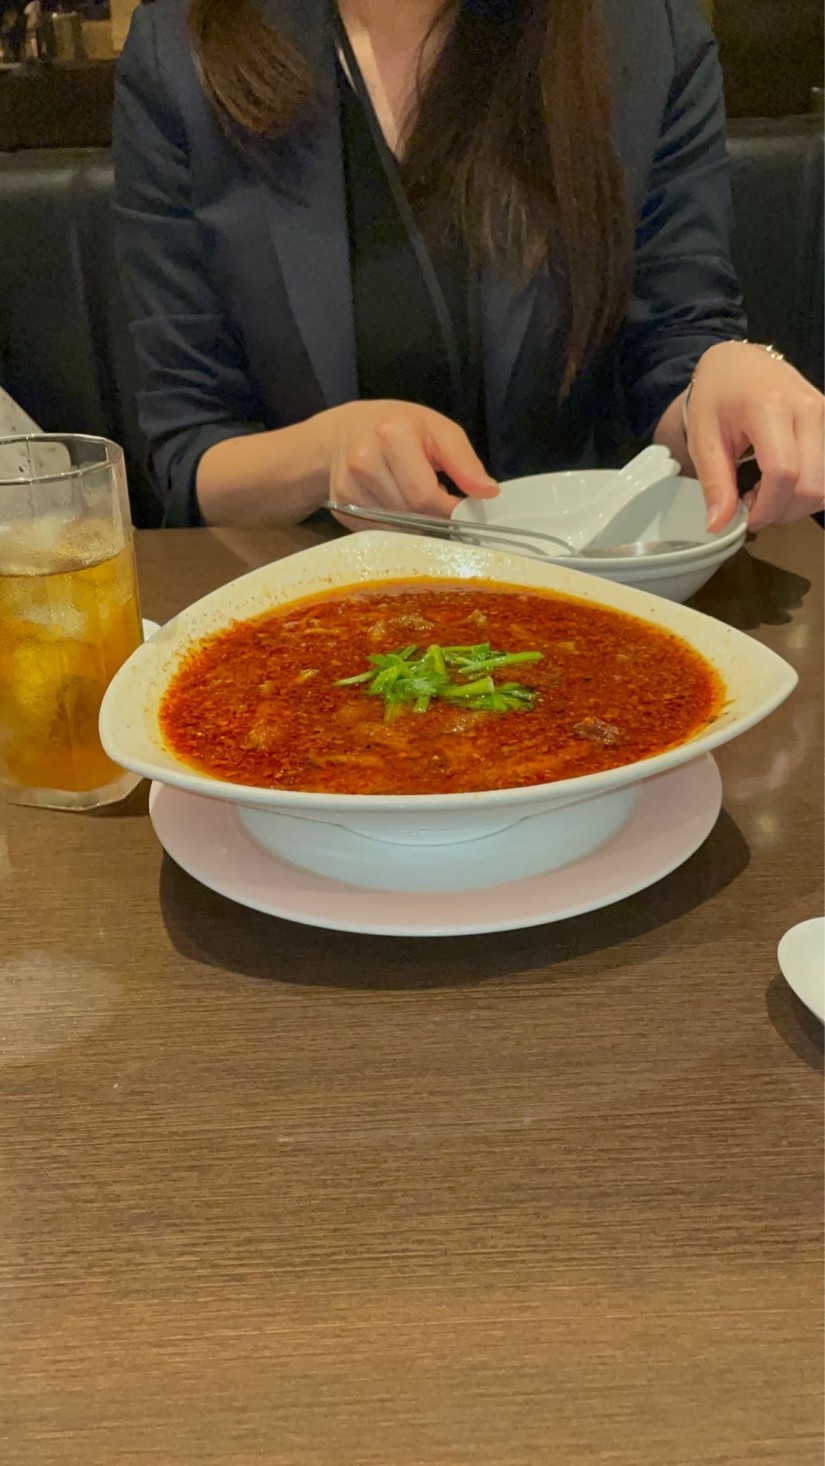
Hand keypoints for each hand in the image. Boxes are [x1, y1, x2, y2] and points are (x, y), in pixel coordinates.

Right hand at [324, 400, 497, 521]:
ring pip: (395, 527)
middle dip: (432, 516)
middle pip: (410, 514)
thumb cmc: (400, 427)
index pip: (425, 496)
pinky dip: (394, 526)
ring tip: (414, 498)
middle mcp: (364, 462)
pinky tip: (395, 506)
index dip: (449, 509)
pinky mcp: (340, 506)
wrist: (344, 431)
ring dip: (414, 522)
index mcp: (391, 436)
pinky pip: (378, 531)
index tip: (461, 508)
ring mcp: (348, 487)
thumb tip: (488, 493)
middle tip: (438, 501)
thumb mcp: (438, 431)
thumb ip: (464, 462)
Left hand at [685, 342, 824, 531]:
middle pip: (812, 484)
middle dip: (781, 510)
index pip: (783, 472)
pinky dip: (806, 491)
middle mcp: (808, 409)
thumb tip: (720, 525)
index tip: (745, 518)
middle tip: (752, 507)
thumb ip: (715, 483)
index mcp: (771, 406)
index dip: (766, 507)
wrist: (739, 362)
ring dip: (796, 504)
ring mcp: (824, 414)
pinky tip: (781, 485)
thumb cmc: (717, 394)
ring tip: (764, 494)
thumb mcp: (704, 437)